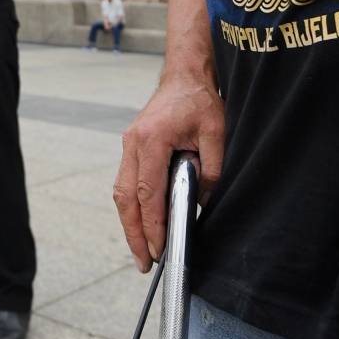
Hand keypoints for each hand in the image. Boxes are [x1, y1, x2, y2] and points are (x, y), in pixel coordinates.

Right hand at [113, 73, 224, 272]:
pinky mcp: (132, 147)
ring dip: (130, 223)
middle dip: (134, 234)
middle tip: (144, 263)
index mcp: (151, 140)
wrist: (184, 75)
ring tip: (142, 251)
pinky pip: (126, 182)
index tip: (159, 250)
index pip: (148, 193)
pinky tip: (143, 223)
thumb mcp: (216, 133)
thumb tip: (201, 203)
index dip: (152, 225)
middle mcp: (133, 144)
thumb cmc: (199, 100)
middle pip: (126, 198)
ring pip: (122, 192)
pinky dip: (132, 207)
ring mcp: (128, 145)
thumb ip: (210, 169)